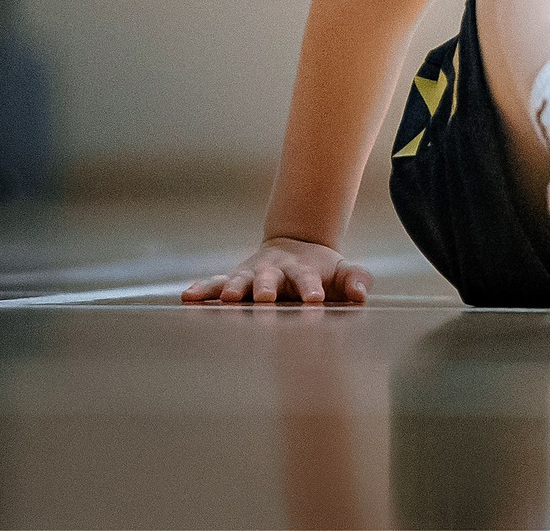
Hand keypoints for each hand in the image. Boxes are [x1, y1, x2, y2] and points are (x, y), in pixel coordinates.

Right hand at [182, 237, 368, 304]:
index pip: (307, 278)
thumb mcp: (343, 271)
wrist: (296, 248)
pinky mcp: (234, 280)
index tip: (315, 300)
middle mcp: (273, 271)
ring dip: (233, 288)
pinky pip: (215, 284)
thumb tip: (361, 294)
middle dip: (267, 289)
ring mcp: (251, 275)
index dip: (311, 288)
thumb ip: (356, 279)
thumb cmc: (323, 271)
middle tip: (266, 299)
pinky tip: (188, 296)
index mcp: (301, 270)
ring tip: (227, 298)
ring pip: (240, 280)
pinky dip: (203, 290)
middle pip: (269, 279)